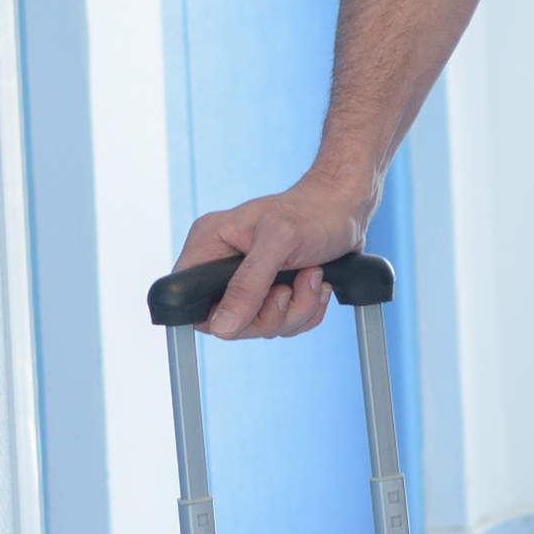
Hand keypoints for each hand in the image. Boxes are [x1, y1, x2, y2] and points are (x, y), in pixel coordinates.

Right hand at [171, 174, 370, 337]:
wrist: (345, 207)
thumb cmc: (312, 212)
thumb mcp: (278, 242)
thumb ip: (248, 284)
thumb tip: (222, 326)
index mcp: (209, 245)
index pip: (188, 298)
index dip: (216, 316)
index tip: (251, 305)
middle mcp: (223, 266)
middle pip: (228, 323)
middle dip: (270, 313)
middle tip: (289, 287)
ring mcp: (249, 282)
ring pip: (261, 326)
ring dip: (296, 309)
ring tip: (310, 275)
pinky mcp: (273, 293)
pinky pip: (284, 323)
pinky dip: (307, 310)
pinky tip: (315, 283)